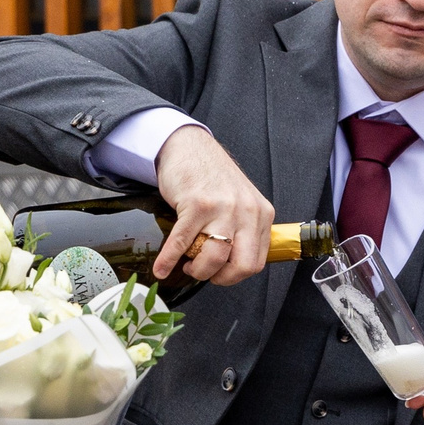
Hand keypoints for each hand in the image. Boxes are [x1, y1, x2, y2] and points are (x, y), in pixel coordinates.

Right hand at [151, 125, 275, 286]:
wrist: (189, 146)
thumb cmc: (213, 176)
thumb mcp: (242, 202)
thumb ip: (244, 229)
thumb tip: (233, 265)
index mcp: (261, 214)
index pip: (257, 262)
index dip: (235, 275)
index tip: (221, 274)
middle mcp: (246, 211)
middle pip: (241, 266)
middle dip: (219, 278)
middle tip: (206, 273)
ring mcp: (222, 208)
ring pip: (213, 258)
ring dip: (197, 270)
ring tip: (187, 264)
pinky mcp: (196, 205)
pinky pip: (182, 243)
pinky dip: (168, 260)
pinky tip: (162, 268)